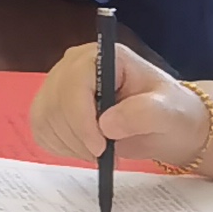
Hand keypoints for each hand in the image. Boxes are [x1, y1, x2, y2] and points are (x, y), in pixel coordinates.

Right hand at [30, 38, 207, 166]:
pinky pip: (41, 130)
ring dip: (71, 145)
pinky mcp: (51, 107)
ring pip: (44, 118)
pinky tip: (85, 149)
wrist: (165, 126)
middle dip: (78, 136)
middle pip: (55, 102)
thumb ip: (142, 114)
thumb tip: (106, 125)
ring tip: (101, 152)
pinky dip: (60, 147)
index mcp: (101, 57)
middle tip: (106, 155)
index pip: (74, 82)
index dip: (82, 118)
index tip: (100, 147)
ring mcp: (59, 85)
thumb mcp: (168, 112)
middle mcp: (73, 65)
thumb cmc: (171, 112)